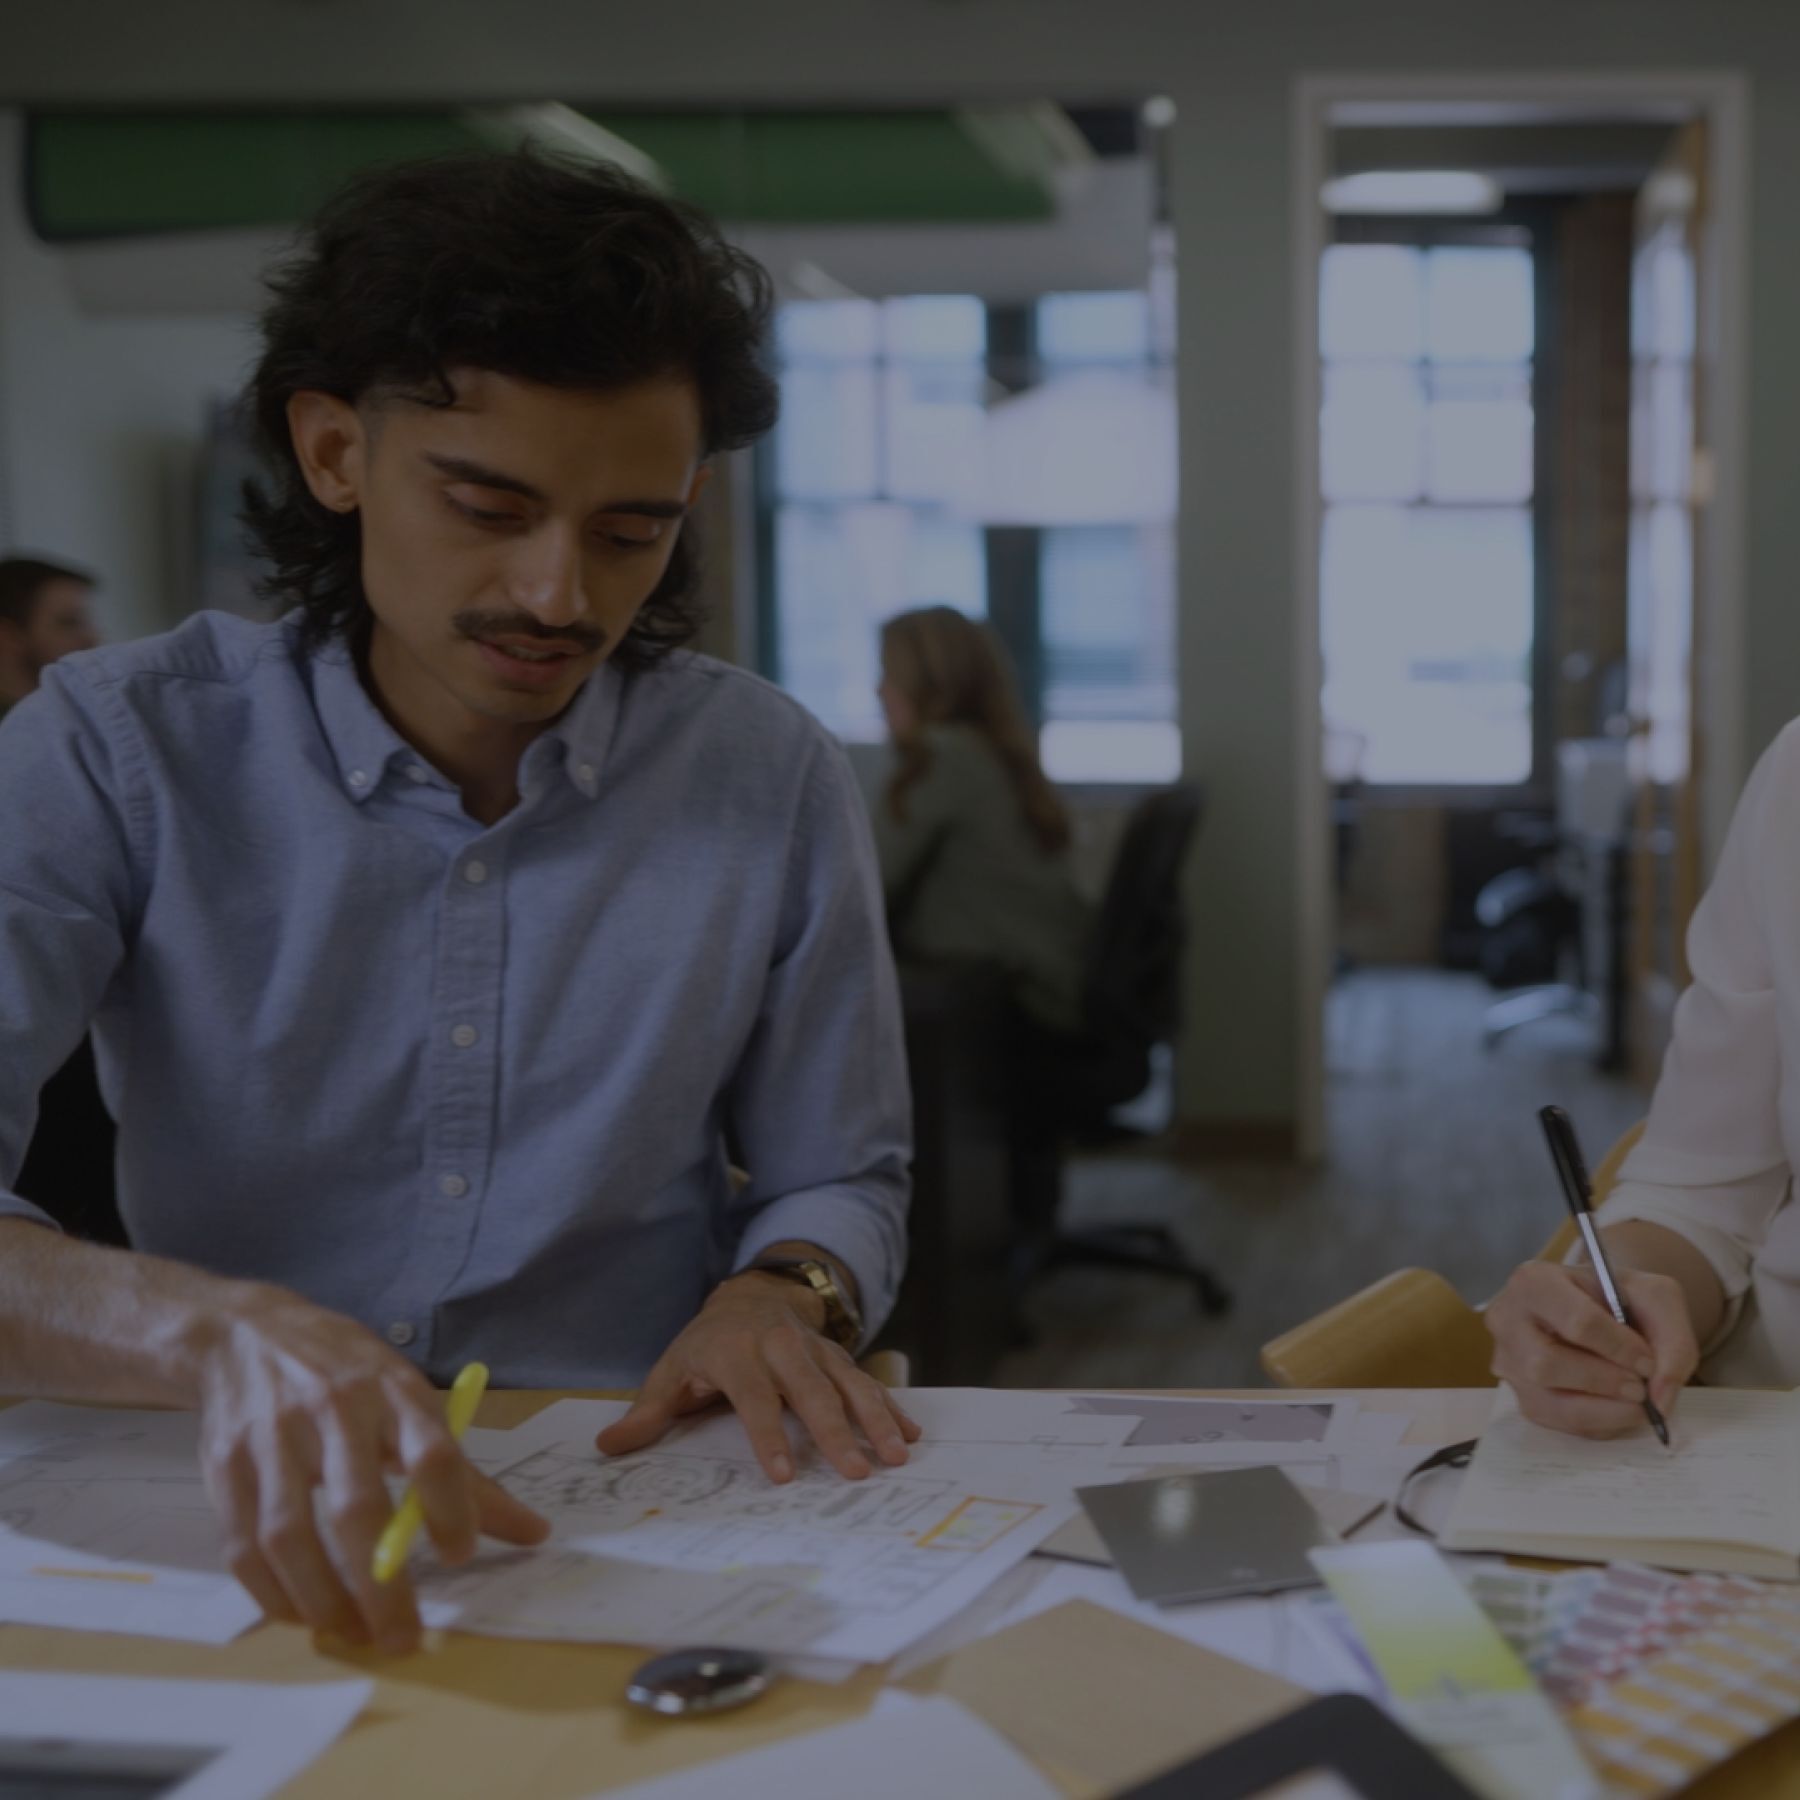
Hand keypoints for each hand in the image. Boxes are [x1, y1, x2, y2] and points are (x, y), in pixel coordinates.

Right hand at [192, 1286, 548, 1651]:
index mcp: (392, 1389)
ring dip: (322, 1597)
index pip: (431, 1449)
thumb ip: (462, 1471)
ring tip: (353, 1634)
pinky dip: (271, 1591)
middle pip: (355, 1505)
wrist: (244, 1333)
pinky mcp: (223, 1465)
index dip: (449, 1506)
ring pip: (290, 1533)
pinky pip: (243, 1543)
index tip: (461, 1554)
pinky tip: (301, 1614)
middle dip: (381, 1583)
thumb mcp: (407, 1398)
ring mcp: (270, 1437)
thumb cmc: (345, 1372)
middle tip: (403, 1637)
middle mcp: (332, 1409)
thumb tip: (533, 1533)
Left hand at [595, 1273, 921, 1481]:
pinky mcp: (836, 1354)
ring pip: (849, 1382)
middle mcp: (780, 1347)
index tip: (782, 1476)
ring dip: (875, 1418)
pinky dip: (891, 1405)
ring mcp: (814, 1349)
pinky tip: (911, 1433)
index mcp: (736, 1354)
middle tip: (856, 1472)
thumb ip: (647, 1413)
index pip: (755, 1398)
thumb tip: (607, 1446)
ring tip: (896, 1456)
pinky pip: (867, 1379)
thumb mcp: (671, 1371)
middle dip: (835, 1432)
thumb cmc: (705, 1345)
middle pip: (812, 1390)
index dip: (767, 1436)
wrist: (748, 1297)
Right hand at [1486, 1260, 1699, 1436]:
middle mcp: (1507, 1320)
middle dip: (1604, 1383)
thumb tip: (1660, 1397)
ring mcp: (1508, 1362)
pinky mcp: (1521, 1396)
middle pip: (1547, 1364)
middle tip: (1640, 1389)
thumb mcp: (1656, 1297)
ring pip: (1549, 1402)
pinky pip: (1557, 1423)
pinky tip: (1614, 1406)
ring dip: (1603, 1410)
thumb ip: (1672, 1341)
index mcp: (1534, 1281)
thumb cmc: (1620, 1298)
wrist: (1598, 1307)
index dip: (1620, 1349)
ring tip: (1633, 1401)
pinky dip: (1597, 1423)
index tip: (1649, 1362)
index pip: (1575, 1322)